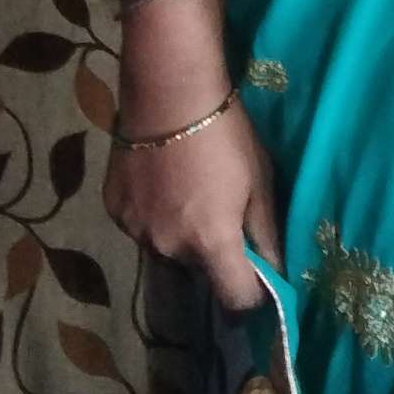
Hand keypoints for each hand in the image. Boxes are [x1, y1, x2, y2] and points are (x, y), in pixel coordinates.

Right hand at [102, 94, 282, 315]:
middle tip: (221, 212)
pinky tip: (161, 183)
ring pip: (168, 250)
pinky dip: (154, 216)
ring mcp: (137, 232)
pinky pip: (142, 228)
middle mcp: (171, 249)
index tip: (258, 284)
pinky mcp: (115, 212)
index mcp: (212, 244)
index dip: (251, 299)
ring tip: (188, 192)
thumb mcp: (259, 182)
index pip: (235, 301)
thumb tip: (279, 272)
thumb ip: (266, 234)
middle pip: (199, 271)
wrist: (167, 92)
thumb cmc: (226, 134)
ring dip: (181, 235)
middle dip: (214, 255)